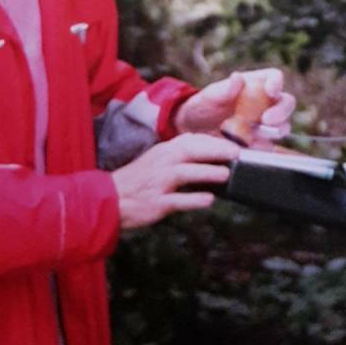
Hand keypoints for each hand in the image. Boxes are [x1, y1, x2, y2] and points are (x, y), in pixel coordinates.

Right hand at [111, 134, 239, 229]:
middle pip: (190, 152)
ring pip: (185, 173)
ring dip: (206, 172)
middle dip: (215, 151)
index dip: (213, 142)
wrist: (110, 199)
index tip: (232, 145)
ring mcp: (158, 183)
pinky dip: (194, 200)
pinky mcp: (156, 203)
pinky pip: (177, 200)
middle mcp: (162, 163)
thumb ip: (179, 153)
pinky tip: (209, 200)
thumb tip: (206, 148)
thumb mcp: (157, 159)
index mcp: (163, 151)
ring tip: (226, 174)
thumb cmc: (138, 180)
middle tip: (235, 154)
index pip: (191, 141)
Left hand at [173, 68, 295, 140]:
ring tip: (254, 135)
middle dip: (281, 111)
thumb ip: (224, 89)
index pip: (275, 77)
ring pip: (283, 126)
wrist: (196, 129)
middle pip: (287, 103)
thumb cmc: (204, 105)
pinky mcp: (261, 141)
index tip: (271, 91)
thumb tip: (237, 78)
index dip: (277, 83)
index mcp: (256, 83)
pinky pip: (269, 145)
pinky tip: (248, 147)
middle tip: (266, 120)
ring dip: (274, 131)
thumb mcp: (209, 96)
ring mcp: (266, 123)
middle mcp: (266, 102)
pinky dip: (262, 147)